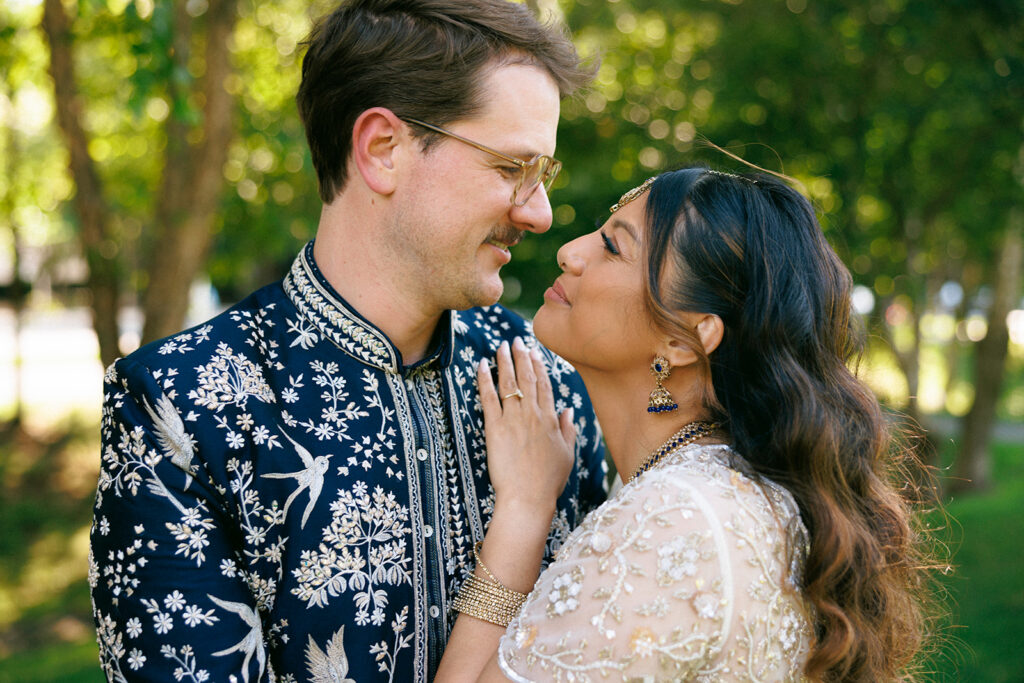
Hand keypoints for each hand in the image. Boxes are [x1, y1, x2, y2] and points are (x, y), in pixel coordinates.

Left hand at [478, 337, 575, 516]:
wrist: (528, 498)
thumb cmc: (548, 481)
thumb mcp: (567, 454)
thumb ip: (568, 429)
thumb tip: (568, 409)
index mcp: (550, 420)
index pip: (545, 385)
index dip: (539, 366)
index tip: (534, 351)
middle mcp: (532, 415)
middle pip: (527, 378)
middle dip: (522, 357)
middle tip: (517, 340)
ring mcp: (513, 420)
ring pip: (508, 383)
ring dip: (504, 362)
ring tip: (501, 346)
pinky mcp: (494, 429)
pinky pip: (488, 398)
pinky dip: (484, 380)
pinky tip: (481, 366)